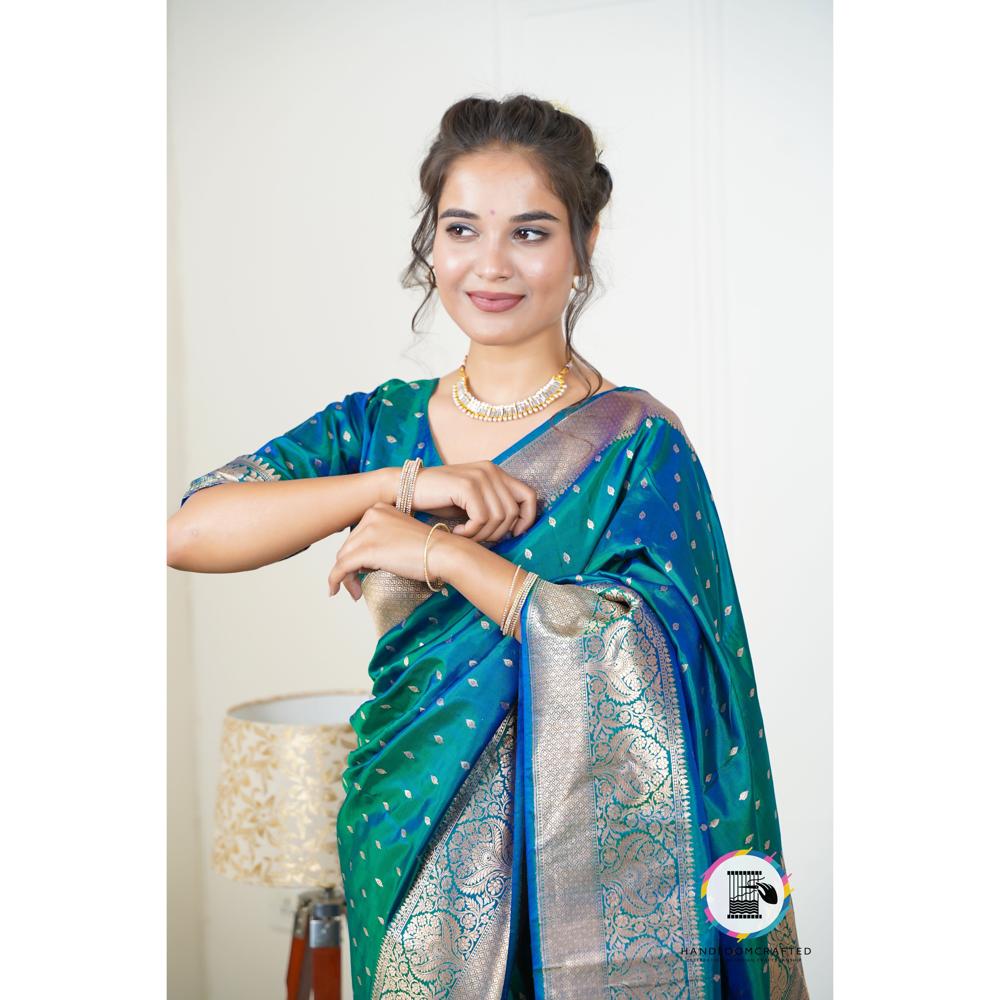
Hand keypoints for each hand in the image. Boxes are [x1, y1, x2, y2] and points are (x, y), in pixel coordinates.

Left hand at [327, 502, 454, 599]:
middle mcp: (370, 515)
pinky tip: (336, 591)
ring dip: (345, 577)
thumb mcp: (400, 536)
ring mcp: (368, 532)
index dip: (357, 555)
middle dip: (350, 567)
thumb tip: (362, 562)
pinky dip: (336, 581)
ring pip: (342, 558)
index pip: (357, 534)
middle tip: (357, 586)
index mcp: (379, 509)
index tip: (363, 570)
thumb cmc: (430, 549)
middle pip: (348, 546)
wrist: (443, 552)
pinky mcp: (367, 550)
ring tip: (355, 592)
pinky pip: (341, 568)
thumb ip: (382, 540)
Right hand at [410, 462, 537, 542]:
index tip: (513, 535)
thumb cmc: (440, 499)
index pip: (530, 496)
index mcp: (496, 472)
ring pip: (499, 518)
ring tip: (465, 535)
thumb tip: (516, 530)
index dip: (527, 519)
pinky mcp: (467, 486)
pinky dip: (471, 532)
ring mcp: (480, 476)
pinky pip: (482, 519)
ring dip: (482, 535)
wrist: (407, 488)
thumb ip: (494, 507)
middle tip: (478, 538)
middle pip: (513, 512)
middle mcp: (491, 470)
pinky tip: (457, 531)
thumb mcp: (472, 502)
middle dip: (498, 533)